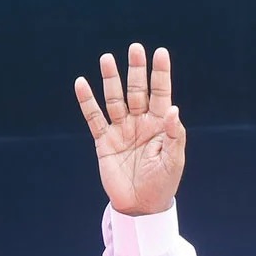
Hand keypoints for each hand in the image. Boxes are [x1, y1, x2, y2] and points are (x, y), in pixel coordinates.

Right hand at [74, 43, 185, 216]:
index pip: (160, 93)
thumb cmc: (163, 183)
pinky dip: (87, 101)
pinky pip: (94, 118)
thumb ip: (174, 134)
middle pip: (137, 90)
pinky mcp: (103, 141)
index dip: (160, 73)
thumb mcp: (173, 160)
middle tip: (135, 49)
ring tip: (107, 58)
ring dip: (111, 80)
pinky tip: (81, 83)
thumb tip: (173, 108)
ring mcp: (121, 130)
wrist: (140, 206)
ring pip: (114, 99)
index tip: (160, 52)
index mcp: (159, 124)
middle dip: (136, 70)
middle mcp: (140, 122)